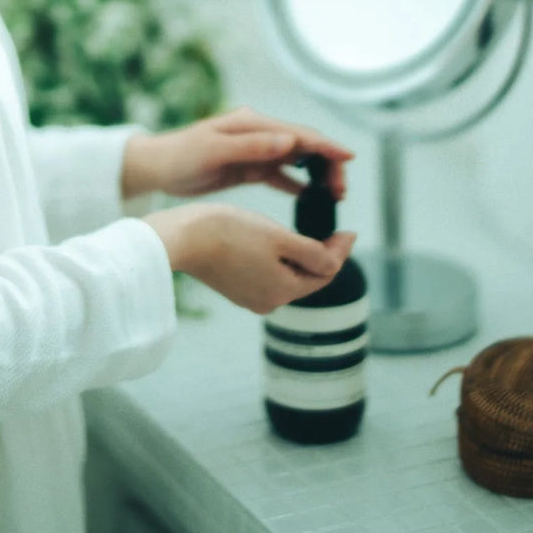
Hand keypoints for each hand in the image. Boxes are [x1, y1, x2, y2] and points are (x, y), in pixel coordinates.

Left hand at [122, 106, 354, 201]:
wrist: (156, 167)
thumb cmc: (180, 157)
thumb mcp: (214, 151)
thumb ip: (252, 146)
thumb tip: (290, 141)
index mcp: (251, 124)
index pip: (297, 133)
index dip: (326, 145)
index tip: (349, 158)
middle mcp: (257, 133)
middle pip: (302, 146)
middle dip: (327, 164)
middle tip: (341, 190)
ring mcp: (253, 150)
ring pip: (294, 161)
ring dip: (315, 175)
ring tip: (333, 195)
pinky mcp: (247, 166)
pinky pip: (279, 174)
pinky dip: (296, 184)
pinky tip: (310, 197)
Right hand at [144, 202, 357, 313]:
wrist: (182, 238)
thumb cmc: (229, 233)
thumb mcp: (279, 238)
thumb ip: (313, 253)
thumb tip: (337, 260)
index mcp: (284, 291)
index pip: (325, 273)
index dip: (341, 250)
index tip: (350, 231)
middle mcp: (268, 301)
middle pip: (306, 277)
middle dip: (319, 254)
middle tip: (331, 231)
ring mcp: (248, 296)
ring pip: (285, 274)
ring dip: (296, 255)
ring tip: (302, 233)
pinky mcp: (233, 286)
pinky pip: (265, 273)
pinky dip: (274, 258)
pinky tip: (271, 240)